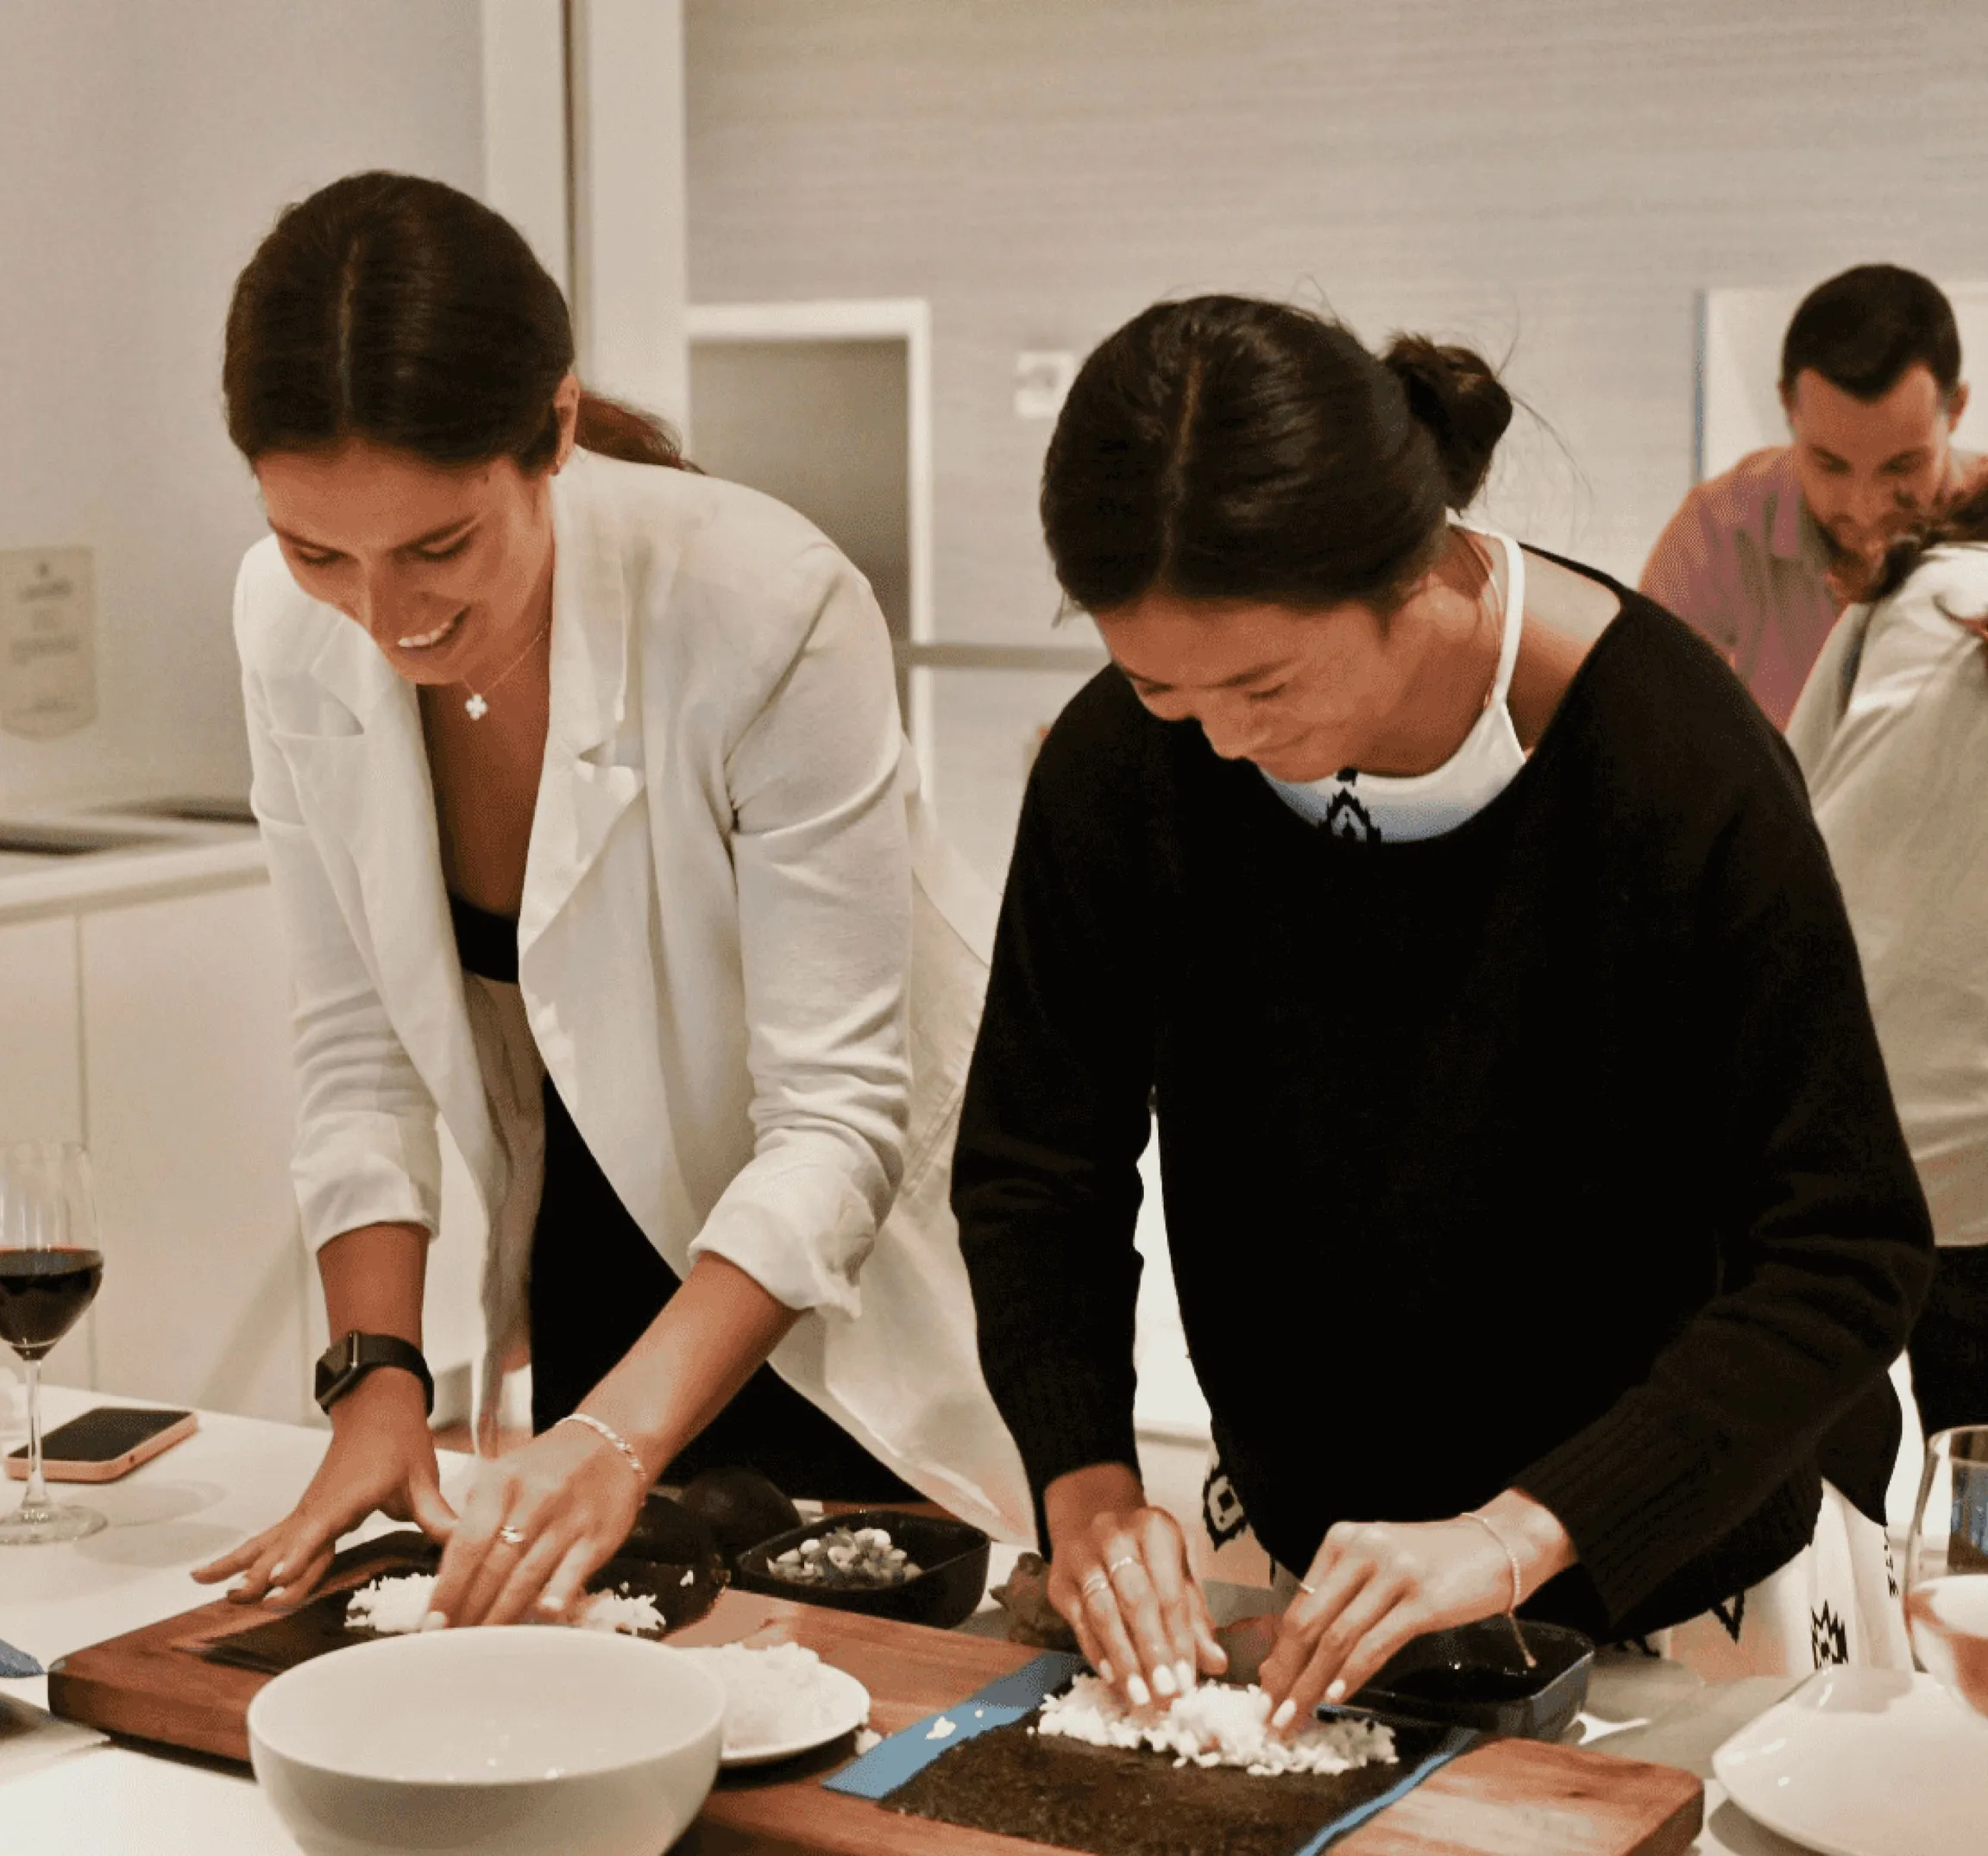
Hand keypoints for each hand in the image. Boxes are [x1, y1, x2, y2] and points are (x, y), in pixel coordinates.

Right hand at [192, 1369, 453, 1604]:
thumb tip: (461, 1542)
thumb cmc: (398, 1438)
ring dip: (241, 1566)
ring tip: (215, 1592)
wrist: (378, 1404)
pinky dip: (239, 1557)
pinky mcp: (303, 1513)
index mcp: (348, 1498)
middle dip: (264, 1572)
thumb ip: (436, 1515)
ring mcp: (306, 1510)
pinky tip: (211, 1575)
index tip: (277, 1579)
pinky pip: (267, 1538)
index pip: (320, 1531)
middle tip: (240, 1598)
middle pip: (288, 1543)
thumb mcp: (422, 1477)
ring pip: (269, 1542)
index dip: (300, 1557)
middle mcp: (319, 1507)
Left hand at [423, 1419, 648, 1628]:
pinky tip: (542, 1615)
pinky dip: (556, 1595)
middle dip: (469, 1609)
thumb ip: (474, 1517)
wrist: (613, 1442)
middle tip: (451, 1640)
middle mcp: (534, 1499)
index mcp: (502, 1481)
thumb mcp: (504, 1475)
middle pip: (494, 1566)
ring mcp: (568, 1519)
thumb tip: (447, 1572)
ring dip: (501, 1615)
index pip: (466, 1543)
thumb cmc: (549, 1466)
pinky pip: (573, 1572)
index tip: (431, 1620)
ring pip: (527, 1577)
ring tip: (482, 1641)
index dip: (447, 1587)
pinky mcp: (597, 1536)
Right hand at [1043, 1463, 1225, 1707]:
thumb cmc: (1144, 1558)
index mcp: (1153, 1528)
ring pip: (1102, 1612)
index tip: (1186, 1681)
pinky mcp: (1059, 1580)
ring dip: (1123, 1659)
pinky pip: (1078, 1621)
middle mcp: (1114, 1535)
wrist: (1089, 1525)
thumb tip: (1216, 1663)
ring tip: (1140, 1696)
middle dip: (1152, 1651)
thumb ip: (1194, 1618)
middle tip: (1164, 1693)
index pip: (1169, 1591)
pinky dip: (1096, 1652)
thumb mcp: (1176, 1575)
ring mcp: (1081, 1555)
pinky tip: (1113, 1678)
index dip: (1179, 1639)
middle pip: (1135, 1600)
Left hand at [1258, 1492, 1574, 1732]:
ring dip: (1311, 1684)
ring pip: (1337, 1638)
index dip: (1278, 1651)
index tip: (1266, 1689)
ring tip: (1296, 1717)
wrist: (1500, 1544)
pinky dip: (1351, 1674)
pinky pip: (1376, 1643)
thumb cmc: (1436, 1562)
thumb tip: (1304, 1652)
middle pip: (1309, 1622)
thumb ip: (1345, 1596)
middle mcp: (1361, 1550)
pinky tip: (1335, 1698)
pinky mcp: (1422, 1599)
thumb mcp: (1381, 1564)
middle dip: (1286, 1674)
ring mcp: (1392, 1573)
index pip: (1299, 1603)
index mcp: (1342, 1539)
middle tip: (1271, 1715)